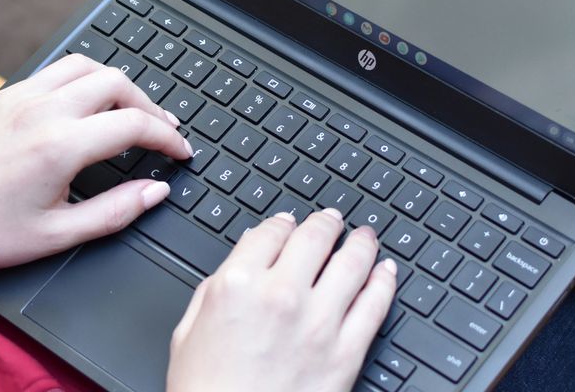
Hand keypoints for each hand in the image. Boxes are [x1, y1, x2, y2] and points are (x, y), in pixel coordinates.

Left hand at [0, 53, 191, 269]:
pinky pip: (55, 70)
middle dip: (149, 105)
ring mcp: (21, 96)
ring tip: (130, 110)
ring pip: (86, 64)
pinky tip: (88, 104)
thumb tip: (155, 191)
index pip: (134, 124)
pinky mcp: (4, 94)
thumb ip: (116, 212)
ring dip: (117, 84)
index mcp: (60, 146)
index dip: (167, 138)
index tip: (180, 151)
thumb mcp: (57, 235)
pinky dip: (83, 80)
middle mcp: (43, 110)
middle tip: (162, 131)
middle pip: (117, 82)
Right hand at [167, 209, 398, 391]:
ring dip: (361, 243)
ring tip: (365, 237)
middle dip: (326, 222)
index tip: (290, 222)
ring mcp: (318, 323)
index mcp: (236, 285)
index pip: (270, 231)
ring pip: (352, 263)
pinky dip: (384, 281)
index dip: (283, 222)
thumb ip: (214, 288)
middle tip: (334, 220)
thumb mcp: (188, 331)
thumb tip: (239, 260)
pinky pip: (375, 305)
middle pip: (315, 236)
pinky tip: (385, 272)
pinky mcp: (346, 353)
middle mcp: (280, 296)